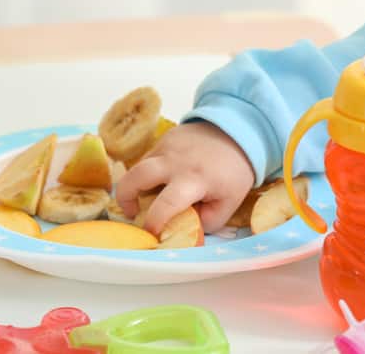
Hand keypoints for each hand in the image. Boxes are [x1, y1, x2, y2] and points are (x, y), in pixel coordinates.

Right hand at [115, 121, 255, 234]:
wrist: (239, 132)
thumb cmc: (234, 171)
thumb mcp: (229, 203)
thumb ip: (206, 221)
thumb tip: (181, 228)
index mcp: (194, 180)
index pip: (166, 204)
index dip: (153, 222)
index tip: (151, 233)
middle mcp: (175, 161)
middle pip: (134, 178)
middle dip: (125, 198)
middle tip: (132, 212)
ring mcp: (168, 146)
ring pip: (139, 167)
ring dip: (137, 184)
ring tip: (151, 195)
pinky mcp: (166, 137)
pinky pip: (149, 157)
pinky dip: (150, 171)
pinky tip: (164, 177)